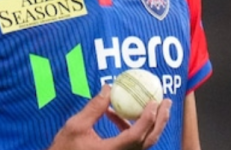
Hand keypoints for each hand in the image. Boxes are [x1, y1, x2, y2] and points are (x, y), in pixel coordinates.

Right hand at [48, 84, 172, 149]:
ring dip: (151, 123)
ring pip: (144, 142)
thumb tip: (108, 87)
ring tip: (152, 105)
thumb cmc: (65, 148)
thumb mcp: (76, 125)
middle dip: (160, 120)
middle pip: (148, 140)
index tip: (154, 101)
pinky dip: (132, 128)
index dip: (148, 118)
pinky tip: (117, 115)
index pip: (137, 135)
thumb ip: (94, 107)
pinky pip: (132, 142)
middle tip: (166, 102)